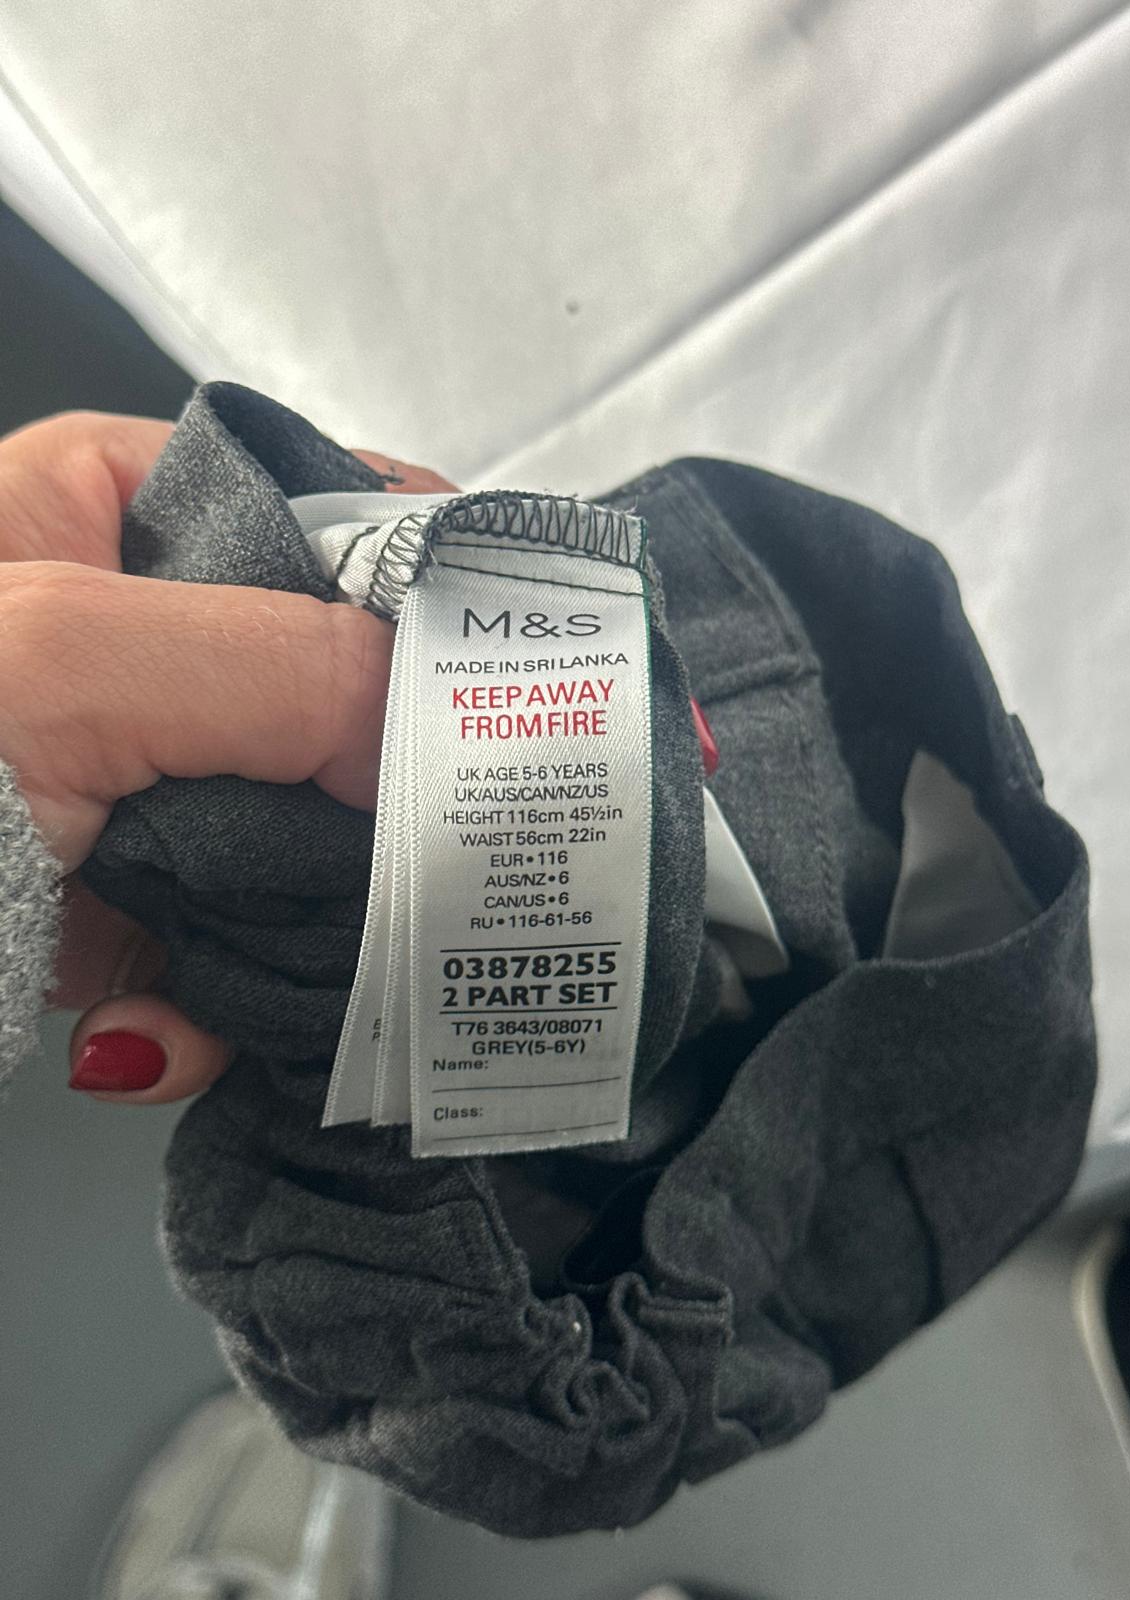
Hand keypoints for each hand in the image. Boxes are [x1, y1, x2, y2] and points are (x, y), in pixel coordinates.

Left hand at [0, 410, 455, 1102]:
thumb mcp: (60, 659)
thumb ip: (279, 660)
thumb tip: (453, 723)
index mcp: (99, 509)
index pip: (320, 506)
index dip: (422, 582)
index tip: (510, 667)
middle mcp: (123, 637)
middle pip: (330, 690)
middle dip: (372, 788)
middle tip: (427, 849)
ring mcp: (122, 778)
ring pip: (295, 834)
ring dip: (292, 922)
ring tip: (252, 976)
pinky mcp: (111, 900)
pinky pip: (223, 940)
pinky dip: (209, 1006)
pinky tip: (147, 1030)